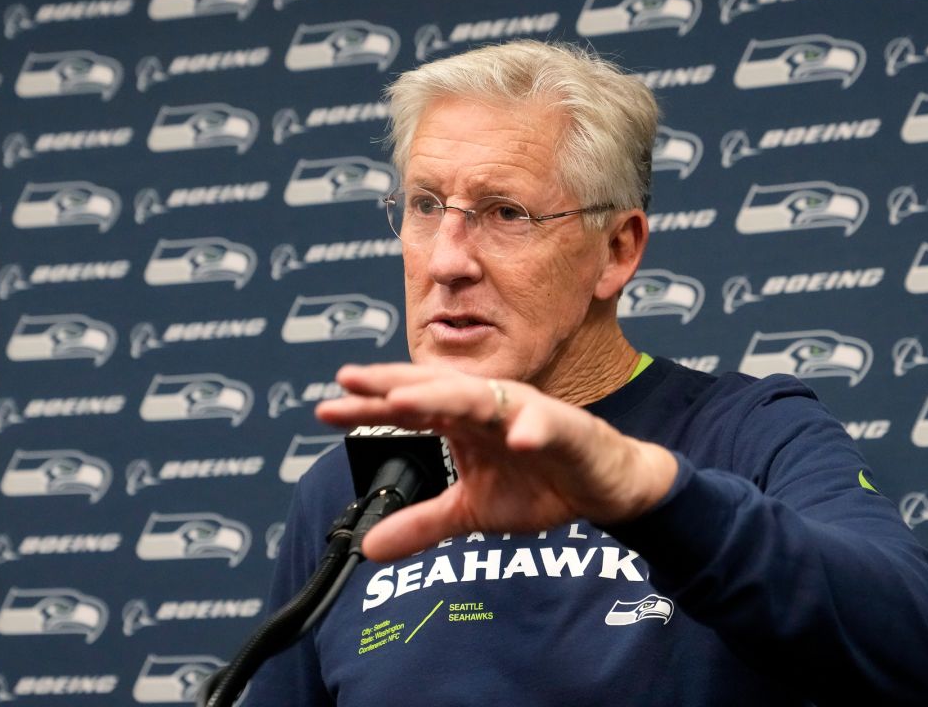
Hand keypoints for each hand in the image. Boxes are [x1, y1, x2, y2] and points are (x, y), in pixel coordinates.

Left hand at [315, 363, 677, 562]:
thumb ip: (421, 524)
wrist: (602, 486)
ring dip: (444, 397)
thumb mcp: (471, 511)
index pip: (408, 409)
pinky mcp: (566, 427)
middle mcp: (488, 406)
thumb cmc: (539, 484)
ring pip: (481, 398)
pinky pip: (548, 426)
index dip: (368, 407)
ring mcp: (526, 412)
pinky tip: (520, 438)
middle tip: (350, 381)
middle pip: (433, 390)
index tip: (325, 410)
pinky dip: (535, 429)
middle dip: (392, 384)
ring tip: (406, 400)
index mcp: (462, 421)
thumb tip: (368, 547)